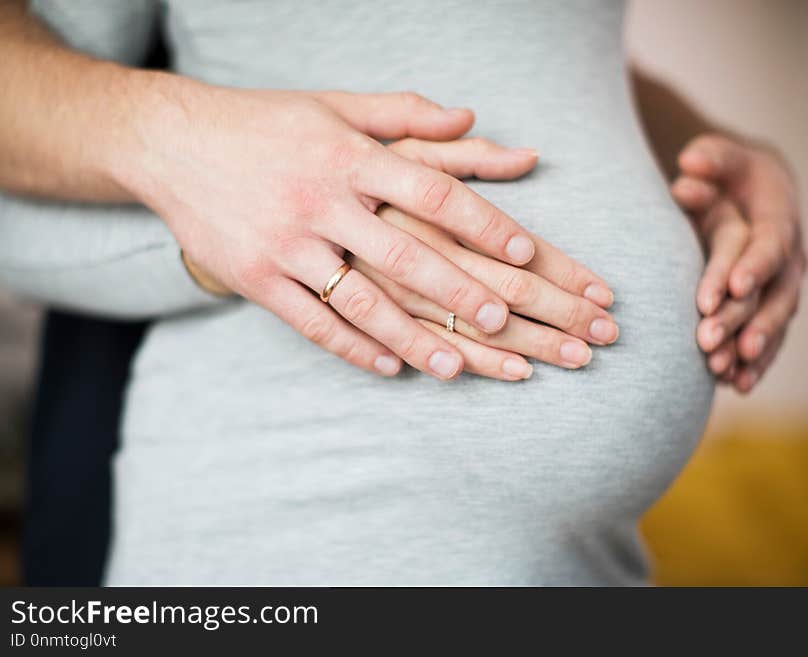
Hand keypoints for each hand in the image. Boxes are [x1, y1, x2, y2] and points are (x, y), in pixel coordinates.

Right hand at [185, 136, 616, 380]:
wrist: (172, 142)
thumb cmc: (266, 124)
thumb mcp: (334, 105)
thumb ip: (405, 113)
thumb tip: (472, 117)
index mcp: (351, 157)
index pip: (435, 191)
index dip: (484, 222)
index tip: (526, 251)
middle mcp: (323, 201)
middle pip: (407, 255)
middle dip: (461, 293)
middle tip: (507, 323)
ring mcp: (286, 244)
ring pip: (361, 302)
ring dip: (412, 338)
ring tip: (456, 367)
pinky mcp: (255, 277)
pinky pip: (311, 322)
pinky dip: (352, 348)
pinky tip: (389, 368)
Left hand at [671, 133, 806, 392]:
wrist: (755, 193)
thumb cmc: (732, 173)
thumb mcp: (723, 158)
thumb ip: (710, 160)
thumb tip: (688, 166)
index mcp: (780, 221)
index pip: (770, 245)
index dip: (752, 266)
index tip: (730, 289)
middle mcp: (790, 258)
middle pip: (770, 294)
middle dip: (740, 320)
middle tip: (708, 342)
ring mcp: (783, 286)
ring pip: (771, 323)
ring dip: (748, 349)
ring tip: (722, 372)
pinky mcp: (772, 307)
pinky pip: (769, 338)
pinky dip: (755, 363)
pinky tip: (736, 386)